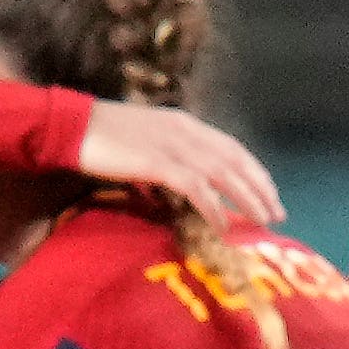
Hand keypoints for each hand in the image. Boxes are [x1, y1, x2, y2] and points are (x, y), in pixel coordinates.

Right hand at [76, 104, 281, 226]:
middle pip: (235, 161)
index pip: (231, 147)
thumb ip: (169, 156)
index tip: (269, 192)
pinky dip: (213, 207)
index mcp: (184, 123)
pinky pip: (196, 187)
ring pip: (223, 174)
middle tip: (277, 214)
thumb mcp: (145, 141)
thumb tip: (184, 184)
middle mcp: (185, 131)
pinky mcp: (157, 162)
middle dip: (260, 188)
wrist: (70, 126)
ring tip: (261, 221)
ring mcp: (172, 145)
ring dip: (246, 199)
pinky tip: (224, 225)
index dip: (254, 171)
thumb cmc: (101, 137)